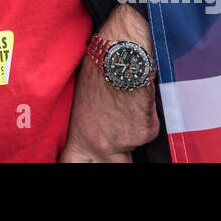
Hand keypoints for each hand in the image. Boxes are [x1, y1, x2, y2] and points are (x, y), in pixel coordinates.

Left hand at [59, 4, 159, 162]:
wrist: (121, 55)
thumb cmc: (98, 71)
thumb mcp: (81, 103)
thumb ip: (87, 126)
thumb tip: (93, 132)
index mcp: (80, 137)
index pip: (72, 164)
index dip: (81, 164)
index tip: (87, 159)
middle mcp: (102, 145)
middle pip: (110, 165)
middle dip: (115, 155)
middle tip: (115, 132)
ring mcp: (126, 142)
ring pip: (132, 149)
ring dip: (131, 135)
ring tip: (125, 109)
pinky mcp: (147, 132)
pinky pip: (148, 131)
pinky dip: (146, 118)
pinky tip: (138, 99)